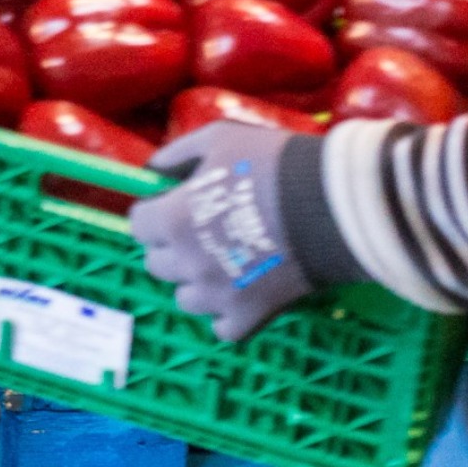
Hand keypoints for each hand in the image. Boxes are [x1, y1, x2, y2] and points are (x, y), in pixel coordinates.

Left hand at [128, 122, 315, 341]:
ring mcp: (216, 296)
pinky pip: (222, 328)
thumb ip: (178, 152)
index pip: (138, 226)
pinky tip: (240, 294)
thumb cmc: (270, 164)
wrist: (329, 204)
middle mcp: (187, 263)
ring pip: (185, 299)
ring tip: (222, 263)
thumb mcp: (219, 138)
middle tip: (200, 230)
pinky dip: (227, 314)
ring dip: (196, 281)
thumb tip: (154, 167)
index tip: (172, 205)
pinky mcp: (248, 317)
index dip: (154, 213)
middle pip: (157, 264)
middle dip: (171, 246)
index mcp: (173, 220)